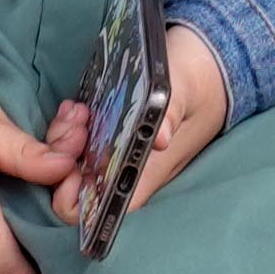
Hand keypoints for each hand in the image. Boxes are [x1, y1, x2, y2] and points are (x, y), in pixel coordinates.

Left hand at [42, 22, 230, 232]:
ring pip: (72, 165)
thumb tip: (159, 140)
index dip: (77, 198)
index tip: (71, 162)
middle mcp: (128, 170)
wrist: (210, 65)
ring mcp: (116, 153)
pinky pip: (76, 144)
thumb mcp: (184, 89)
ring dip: (65, 139)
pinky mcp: (110, 135)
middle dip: (64, 158)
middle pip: (78, 188)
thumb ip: (171, 111)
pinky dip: (69, 128)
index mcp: (146, 173)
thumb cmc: (199, 81)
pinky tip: (76, 107)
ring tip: (79, 109)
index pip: (104, 208)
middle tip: (78, 121)